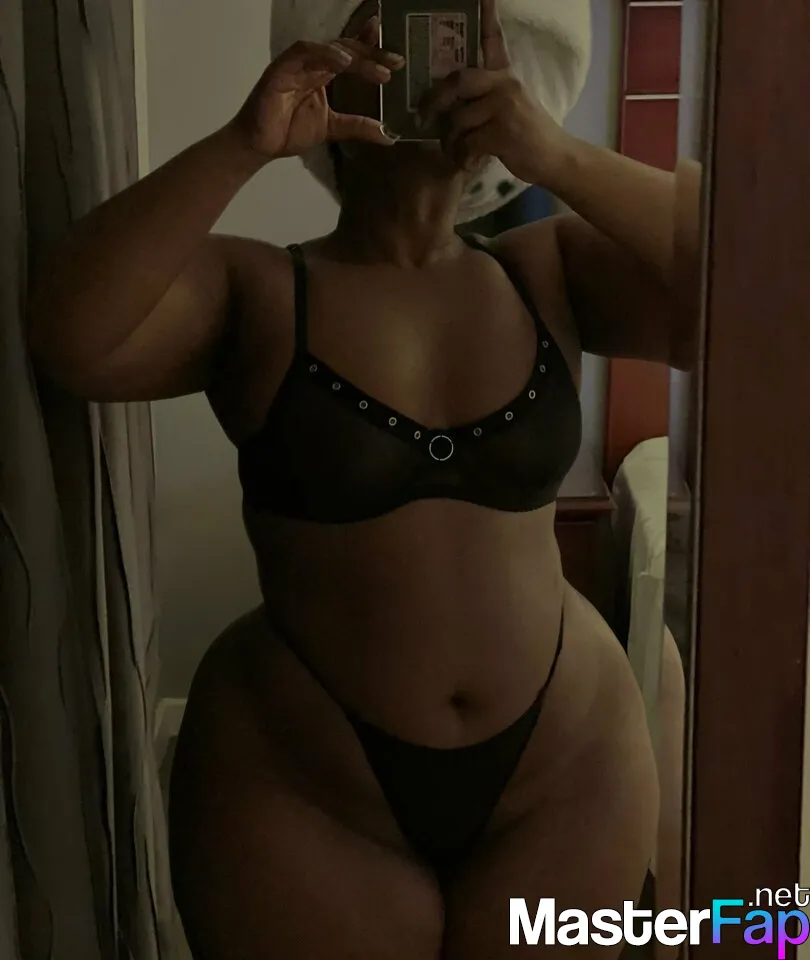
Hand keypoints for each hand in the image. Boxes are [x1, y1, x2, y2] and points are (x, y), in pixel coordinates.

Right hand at [229, 18, 403, 160]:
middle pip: (346, 49)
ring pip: (330, 49)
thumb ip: (358, 126)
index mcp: (324, 74)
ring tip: (378, 68)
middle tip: (396, 61)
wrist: (260, 145)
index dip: (371, 48)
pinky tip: (344, 62)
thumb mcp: (333, 128)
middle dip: (372, 53)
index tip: (396, 55)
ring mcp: (297, 64)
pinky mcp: (282, 68)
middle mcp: (313, 64)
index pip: (351, 55)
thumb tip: (388, 135)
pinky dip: (325, 55)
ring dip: (355, 56)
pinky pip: (305, 52)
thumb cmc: (289, 132)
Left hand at [419, 0, 569, 184]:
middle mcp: (505, 84)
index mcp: (505, 75)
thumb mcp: (509, 107)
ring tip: (457, 154)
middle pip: (457, 81)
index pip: (492, 39)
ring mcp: (505, 107)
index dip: (485, 15)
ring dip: (450, 143)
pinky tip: (471, 164)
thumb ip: (484, 98)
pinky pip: (467, 144)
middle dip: (434, 102)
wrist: (556, 159)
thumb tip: (447, 105)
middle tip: (422, 120)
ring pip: (457, 120)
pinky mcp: (504, 132)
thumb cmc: (527, 137)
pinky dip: (463, 159)